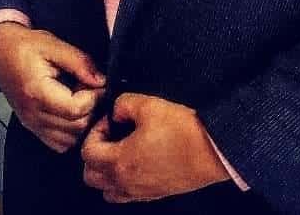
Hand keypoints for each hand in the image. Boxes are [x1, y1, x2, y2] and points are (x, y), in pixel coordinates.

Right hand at [0, 22, 105, 153]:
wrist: (0, 51)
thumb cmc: (25, 46)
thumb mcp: (54, 45)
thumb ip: (80, 62)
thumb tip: (101, 80)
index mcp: (37, 92)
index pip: (76, 109)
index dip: (95, 97)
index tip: (99, 83)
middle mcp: (32, 114)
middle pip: (76, 127)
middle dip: (92, 108)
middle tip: (91, 88)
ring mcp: (31, 124)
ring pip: (70, 140)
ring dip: (83, 121)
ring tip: (81, 97)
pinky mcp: (33, 127)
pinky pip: (59, 143)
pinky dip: (72, 132)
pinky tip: (73, 110)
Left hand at [81, 93, 229, 202]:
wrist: (213, 151)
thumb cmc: (182, 130)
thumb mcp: (149, 105)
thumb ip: (124, 105)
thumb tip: (116, 111)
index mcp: (119, 162)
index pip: (87, 152)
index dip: (95, 131)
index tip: (112, 120)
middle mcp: (125, 183)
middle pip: (91, 176)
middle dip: (95, 154)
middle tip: (112, 136)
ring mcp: (140, 192)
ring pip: (107, 190)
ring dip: (106, 172)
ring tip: (121, 151)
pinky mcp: (155, 194)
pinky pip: (126, 195)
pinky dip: (123, 182)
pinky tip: (137, 162)